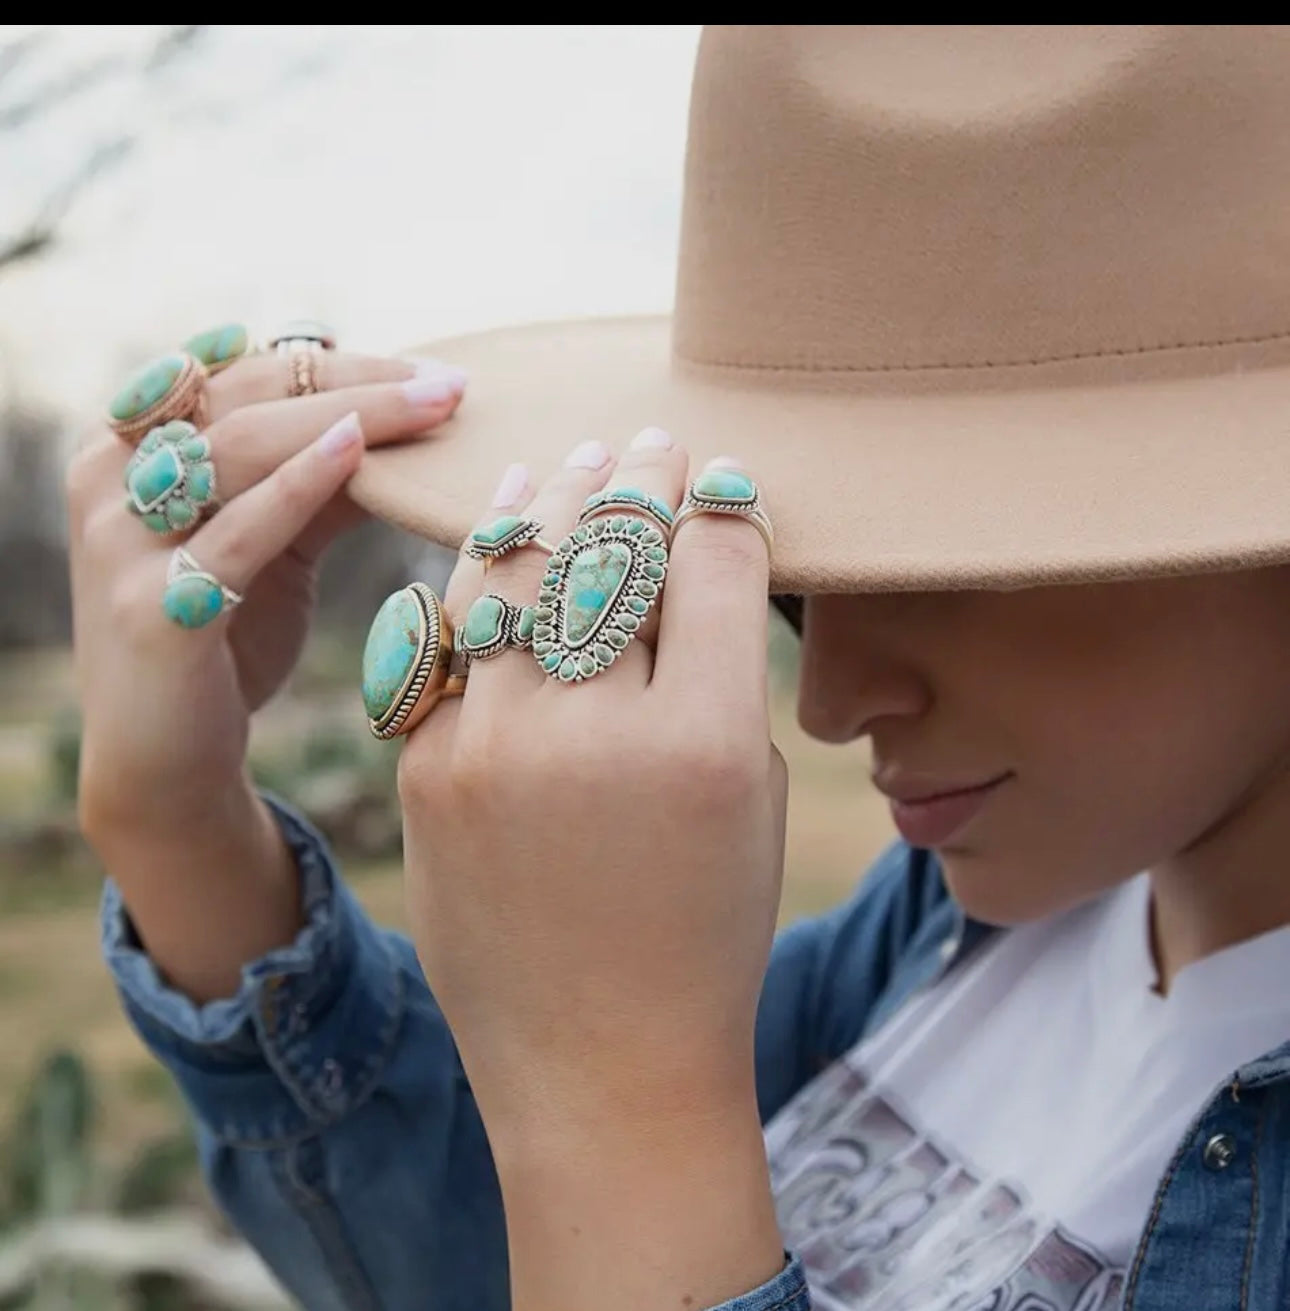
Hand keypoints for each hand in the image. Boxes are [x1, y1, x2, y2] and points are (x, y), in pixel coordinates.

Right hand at [68, 347, 464, 995]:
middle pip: (247, 398)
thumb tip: (407, 424)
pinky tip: (355, 453)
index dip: (336, 363)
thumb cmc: (226, 641)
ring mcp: (123, 542)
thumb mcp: (270, 545)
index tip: (425, 370)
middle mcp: (112, 480)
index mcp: (129, 448)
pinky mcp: (153, 608)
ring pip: (242, 446)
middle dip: (357, 382)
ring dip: (348, 416)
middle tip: (451, 385)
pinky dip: (297, 485)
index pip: (241, 374)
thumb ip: (316, 482)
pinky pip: (236, 532)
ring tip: (432, 406)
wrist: (167, 759)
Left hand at [397, 430, 786, 1309]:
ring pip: (518, 573)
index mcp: (710, 744)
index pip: (713, 563)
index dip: (721, 506)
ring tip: (570, 465)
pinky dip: (479, 581)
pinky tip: (498, 538)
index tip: (718, 477)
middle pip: (612, 550)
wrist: (599, 1066)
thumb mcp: (754, 803)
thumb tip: (690, 567)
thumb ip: (725, 679)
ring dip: (549, 504)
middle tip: (649, 446)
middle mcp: (597, 733)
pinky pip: (451, 639)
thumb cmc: (704, 936)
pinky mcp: (424, 769)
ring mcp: (494, 747)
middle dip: (637, 483)